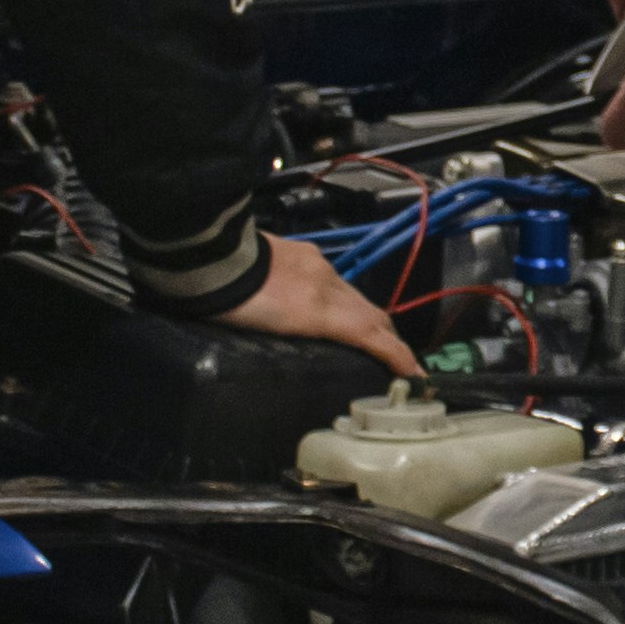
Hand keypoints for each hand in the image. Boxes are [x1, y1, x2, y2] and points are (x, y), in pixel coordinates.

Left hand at [206, 231, 419, 376]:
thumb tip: (318, 346)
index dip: (396, 354)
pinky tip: (328, 300)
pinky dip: (341, 296)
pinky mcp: (302, 251)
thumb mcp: (267, 333)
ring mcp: (315, 265)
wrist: (211, 257)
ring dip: (366, 317)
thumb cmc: (230, 304)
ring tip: (368, 335)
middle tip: (398, 357)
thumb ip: (302, 336)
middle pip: (371, 312)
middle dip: (389, 337)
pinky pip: (332, 277)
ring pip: (353, 294)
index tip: (414, 372)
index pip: (371, 333)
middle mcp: (327, 284)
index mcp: (320, 309)